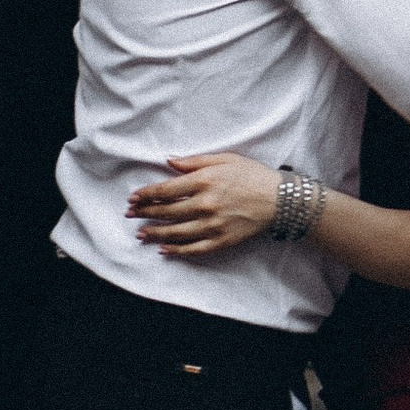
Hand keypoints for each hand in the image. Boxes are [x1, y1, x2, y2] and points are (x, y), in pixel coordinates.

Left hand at [126, 153, 281, 262]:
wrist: (280, 200)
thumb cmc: (252, 175)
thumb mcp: (224, 159)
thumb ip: (194, 161)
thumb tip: (169, 161)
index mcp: (204, 181)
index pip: (166, 190)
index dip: (146, 194)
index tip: (133, 197)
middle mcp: (205, 204)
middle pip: (166, 212)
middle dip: (145, 213)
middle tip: (130, 215)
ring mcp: (212, 225)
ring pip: (176, 232)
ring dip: (155, 233)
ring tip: (141, 234)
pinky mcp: (221, 240)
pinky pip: (194, 248)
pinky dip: (177, 250)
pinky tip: (164, 249)